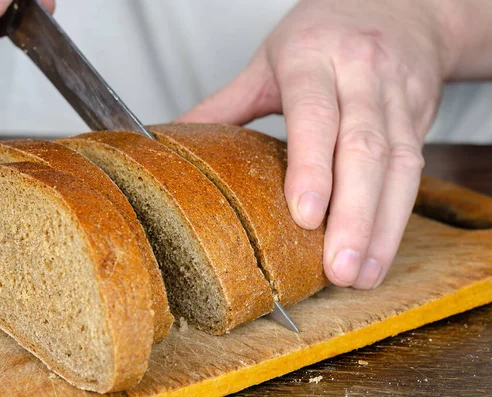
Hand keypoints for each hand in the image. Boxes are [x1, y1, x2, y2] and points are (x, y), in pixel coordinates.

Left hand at [179, 0, 458, 288]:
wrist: (399, 6)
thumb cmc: (325, 32)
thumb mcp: (269, 60)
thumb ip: (225, 104)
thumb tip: (174, 139)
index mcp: (314, 58)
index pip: (315, 114)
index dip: (312, 166)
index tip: (304, 214)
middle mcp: (361, 75)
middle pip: (364, 147)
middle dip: (354, 213)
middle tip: (339, 268)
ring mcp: (398, 96)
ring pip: (399, 165)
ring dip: (383, 226)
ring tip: (362, 274)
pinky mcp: (421, 117)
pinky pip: (415, 169)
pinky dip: (399, 215)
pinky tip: (382, 250)